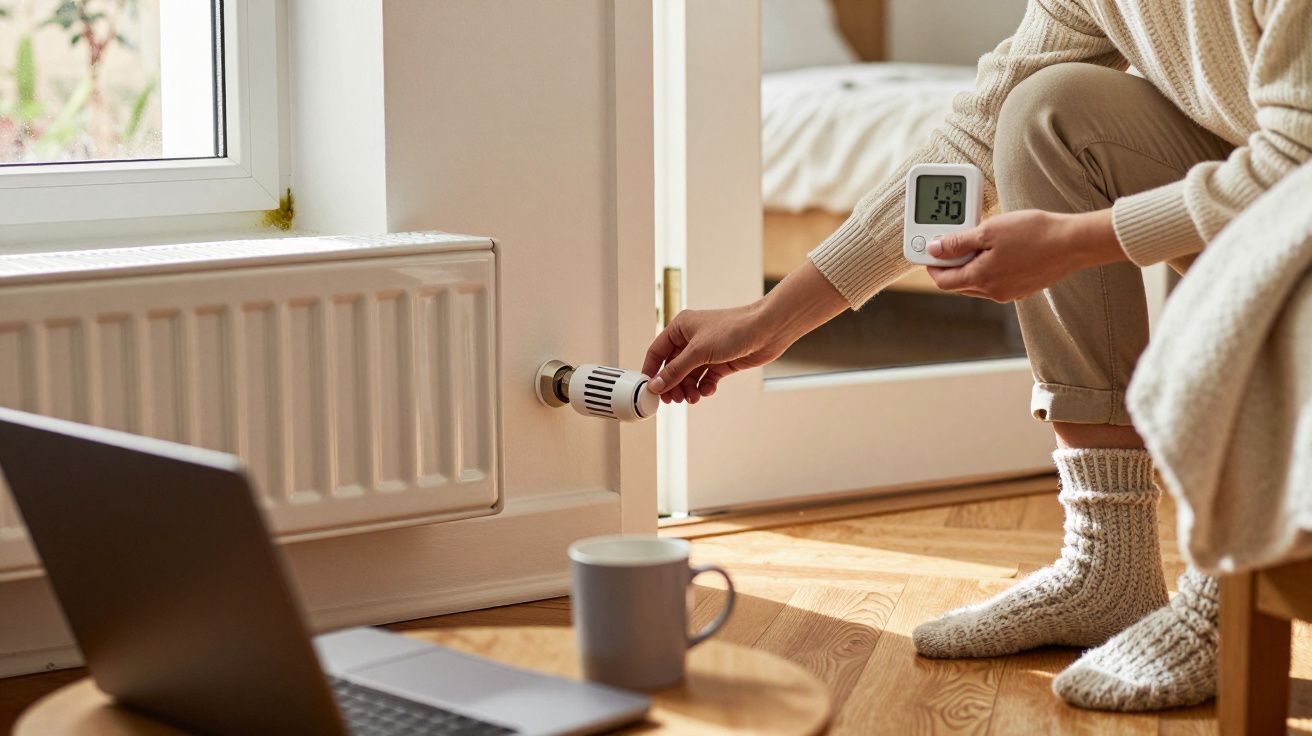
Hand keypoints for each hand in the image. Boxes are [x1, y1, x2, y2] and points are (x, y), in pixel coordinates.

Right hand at [641, 304, 785, 403]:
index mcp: (681, 328)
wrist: (767, 330)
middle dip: (673, 384)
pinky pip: (706, 378)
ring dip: (689, 388)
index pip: (657, 352)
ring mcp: (707, 351)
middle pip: (673, 367)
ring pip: (690, 375)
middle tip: (674, 399)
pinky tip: (707, 391)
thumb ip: (675, 371)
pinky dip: (705, 387)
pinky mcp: (722, 362)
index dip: (652, 371)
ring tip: (693, 398)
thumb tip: (655, 385)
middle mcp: (692, 339)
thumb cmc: (733, 329)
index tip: (649, 391)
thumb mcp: (698, 352)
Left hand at [925, 209, 1125, 301]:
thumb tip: (935, 250)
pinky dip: (991, 270)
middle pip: (960, 284)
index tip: (931, 252)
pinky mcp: (1024, 288)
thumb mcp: (989, 231)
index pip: (944, 282)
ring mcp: (1010, 293)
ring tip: (978, 243)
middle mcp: (994, 292)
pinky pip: (998, 282)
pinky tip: (1000, 251)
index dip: (933, 267)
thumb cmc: (1034, 233)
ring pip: (979, 284)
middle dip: (952, 266)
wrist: (1074, 243)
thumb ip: (959, 243)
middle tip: (952, 244)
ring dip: (972, 267)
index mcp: (981, 279)